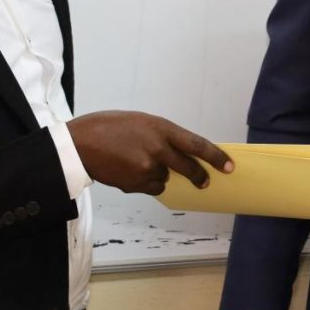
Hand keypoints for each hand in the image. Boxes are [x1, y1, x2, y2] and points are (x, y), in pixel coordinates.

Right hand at [68, 111, 231, 194]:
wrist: (80, 144)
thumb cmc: (109, 126)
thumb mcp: (141, 122)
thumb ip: (162, 136)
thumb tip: (179, 153)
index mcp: (161, 128)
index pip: (197, 145)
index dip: (216, 157)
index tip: (229, 166)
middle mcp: (158, 150)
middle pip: (189, 169)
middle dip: (199, 176)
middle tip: (204, 181)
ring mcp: (147, 169)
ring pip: (166, 179)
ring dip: (160, 175)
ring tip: (137, 162)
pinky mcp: (136, 185)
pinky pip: (151, 188)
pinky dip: (147, 183)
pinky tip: (130, 171)